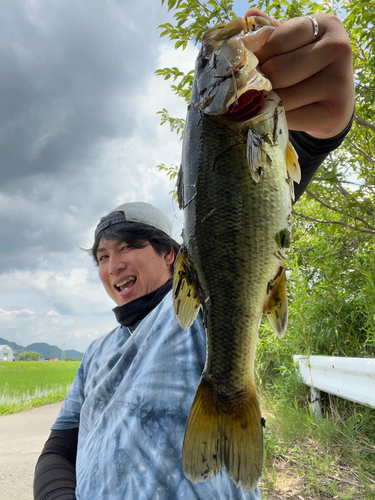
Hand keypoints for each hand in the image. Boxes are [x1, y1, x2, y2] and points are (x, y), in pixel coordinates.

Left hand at [244, 8, 354, 138]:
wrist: (333, 105)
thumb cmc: (306, 72)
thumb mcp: (292, 48)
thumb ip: (271, 34)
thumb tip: (249, 16)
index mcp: (326, 24)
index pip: (277, 39)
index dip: (259, 58)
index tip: (257, 67)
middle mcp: (338, 47)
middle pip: (278, 70)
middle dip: (263, 84)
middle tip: (261, 89)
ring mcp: (340, 80)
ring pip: (283, 97)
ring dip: (269, 104)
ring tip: (271, 102)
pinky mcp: (335, 111)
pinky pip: (291, 117)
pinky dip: (279, 119)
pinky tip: (283, 115)